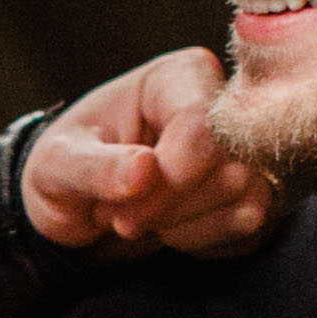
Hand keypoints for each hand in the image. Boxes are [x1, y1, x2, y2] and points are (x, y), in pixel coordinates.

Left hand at [21, 48, 277, 258]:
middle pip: (229, 170)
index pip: (201, 128)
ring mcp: (249, 149)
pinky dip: (204, 242)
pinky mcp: (259, 191)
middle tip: (122, 215)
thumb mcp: (57, 164)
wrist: (82, 201)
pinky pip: (253, 230)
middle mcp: (225, 105)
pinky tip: (172, 228)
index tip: (121, 216)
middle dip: (169, 209)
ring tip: (145, 216)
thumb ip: (94, 167)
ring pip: (248, 201)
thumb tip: (144, 171)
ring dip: (183, 227)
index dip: (167, 181)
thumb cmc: (69, 165)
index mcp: (180, 75)